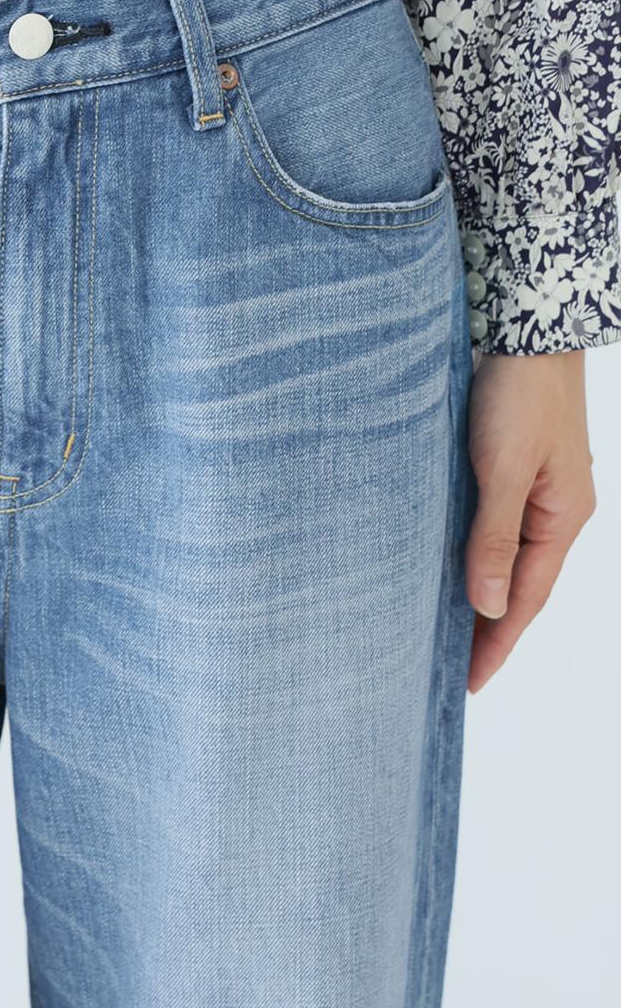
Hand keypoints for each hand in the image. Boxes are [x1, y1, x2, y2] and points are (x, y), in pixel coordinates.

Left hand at [465, 349, 594, 691]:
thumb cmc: (518, 393)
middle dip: (489, 628)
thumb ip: (494, 537)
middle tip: (450, 669)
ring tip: (444, 629)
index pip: (525, 599)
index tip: (468, 684)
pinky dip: (474, 554)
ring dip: (479, 593)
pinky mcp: (511, 466)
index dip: (497, 643)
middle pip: (519, 584)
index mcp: (563, 518)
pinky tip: (448, 565)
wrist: (526, 324)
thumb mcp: (505, 468)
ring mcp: (536, 489)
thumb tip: (487, 605)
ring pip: (505, 556)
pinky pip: (494, 526)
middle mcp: (555, 510)